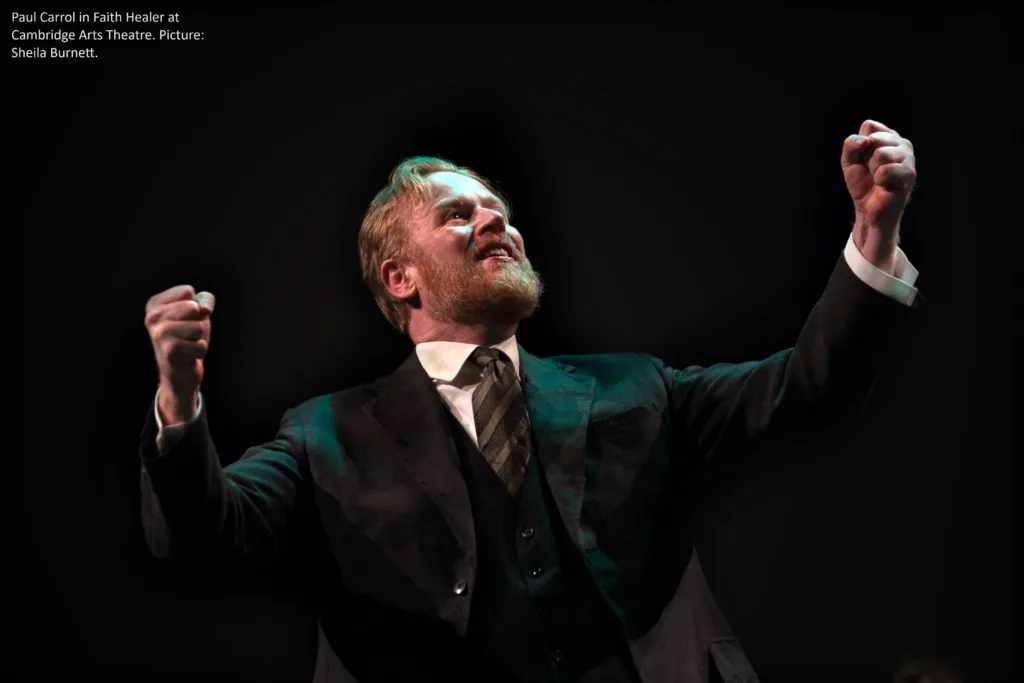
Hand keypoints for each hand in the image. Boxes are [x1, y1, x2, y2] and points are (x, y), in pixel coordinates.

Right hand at [144, 285, 214, 423]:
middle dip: (198, 322)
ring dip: (199, 338)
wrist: (179, 372)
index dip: (196, 305)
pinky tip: (188, 356)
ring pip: (199, 326)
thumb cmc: (188, 337)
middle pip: (194, 308)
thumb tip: (204, 309)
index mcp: (154, 305)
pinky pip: (201, 345)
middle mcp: (152, 318)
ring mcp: (159, 335)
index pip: (188, 291)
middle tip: (187, 335)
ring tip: (187, 344)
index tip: (186, 319)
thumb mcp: (197, 312)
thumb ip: (204, 299)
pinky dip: (200, 351)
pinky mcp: (170, 351)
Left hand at [841, 120, 916, 271]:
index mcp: (888, 137)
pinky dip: (879, 179)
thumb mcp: (849, 160)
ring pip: (880, 153)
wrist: (868, 208)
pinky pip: (885, 170)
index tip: (862, 159)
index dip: (859, 144)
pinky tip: (884, 185)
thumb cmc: (862, 183)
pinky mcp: (910, 173)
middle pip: (875, 138)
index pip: (869, 125)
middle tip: (871, 171)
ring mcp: (908, 157)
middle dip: (865, 158)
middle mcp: (902, 143)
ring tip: (878, 178)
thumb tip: (864, 141)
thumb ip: (851, 144)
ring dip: (872, 169)